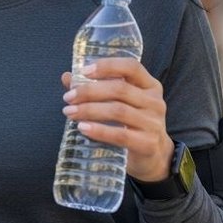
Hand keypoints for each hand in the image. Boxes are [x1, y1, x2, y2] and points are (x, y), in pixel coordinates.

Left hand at [61, 57, 174, 182]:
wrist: (153, 156)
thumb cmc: (132, 124)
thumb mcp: (120, 103)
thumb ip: (96, 89)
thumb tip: (67, 77)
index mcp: (150, 85)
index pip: (132, 67)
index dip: (108, 66)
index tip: (84, 71)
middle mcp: (154, 101)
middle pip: (120, 89)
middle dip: (90, 91)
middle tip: (68, 98)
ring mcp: (153, 123)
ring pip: (118, 111)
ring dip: (90, 110)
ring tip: (70, 112)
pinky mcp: (148, 143)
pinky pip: (120, 135)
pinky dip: (99, 130)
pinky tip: (83, 127)